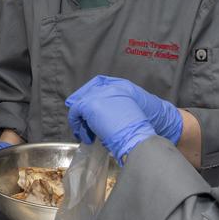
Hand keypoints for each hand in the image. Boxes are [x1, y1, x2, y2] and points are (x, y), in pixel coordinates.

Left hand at [67, 75, 183, 144]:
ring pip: (80, 103)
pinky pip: (76, 111)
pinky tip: (86, 136)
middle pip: (88, 92)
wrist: (141, 135)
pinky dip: (77, 124)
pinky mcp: (90, 105)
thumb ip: (117, 108)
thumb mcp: (133, 110)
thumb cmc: (142, 129)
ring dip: (80, 120)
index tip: (85, 107)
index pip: (99, 83)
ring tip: (87, 134)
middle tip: (83, 124)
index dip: (90, 95)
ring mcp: (100, 94)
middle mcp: (110, 87)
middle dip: (83, 109)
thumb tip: (101, 117)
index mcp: (123, 86)